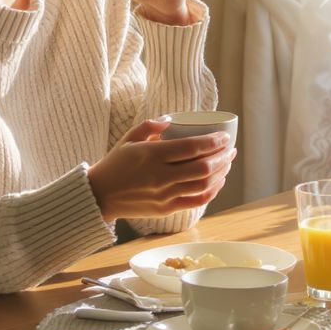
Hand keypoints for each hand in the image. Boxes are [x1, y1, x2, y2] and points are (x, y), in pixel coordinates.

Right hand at [87, 118, 234, 220]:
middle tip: (230, 149)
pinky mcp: (166, 209)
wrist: (100, 195)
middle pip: (202, 167)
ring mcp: (164, 195)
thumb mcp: (128, 138)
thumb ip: (150, 126)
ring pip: (203, 185)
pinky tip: (218, 182)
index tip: (224, 136)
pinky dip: (212, 191)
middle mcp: (160, 176)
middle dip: (222, 157)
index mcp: (151, 155)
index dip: (213, 142)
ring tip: (228, 163)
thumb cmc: (116, 163)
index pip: (191, 147)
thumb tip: (172, 120)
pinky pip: (196, 201)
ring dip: (221, 173)